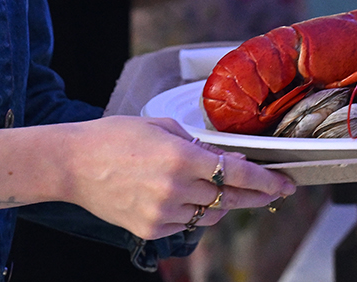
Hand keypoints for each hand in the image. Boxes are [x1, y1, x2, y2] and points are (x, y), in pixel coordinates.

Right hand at [61, 116, 297, 240]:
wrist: (73, 165)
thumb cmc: (113, 137)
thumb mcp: (160, 126)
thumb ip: (195, 143)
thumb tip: (222, 156)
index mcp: (181, 157)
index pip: (236, 172)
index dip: (265, 180)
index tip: (284, 183)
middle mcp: (176, 188)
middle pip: (229, 197)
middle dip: (254, 194)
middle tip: (273, 191)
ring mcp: (163, 212)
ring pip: (211, 214)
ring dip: (222, 202)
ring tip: (222, 189)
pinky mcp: (151, 229)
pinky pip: (187, 225)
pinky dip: (194, 213)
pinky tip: (187, 198)